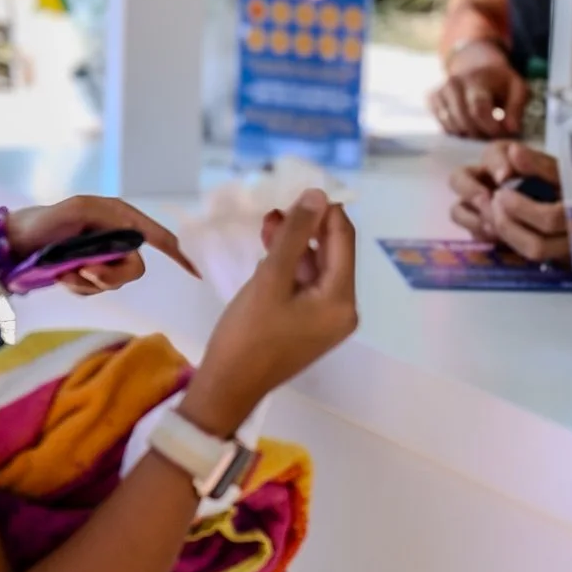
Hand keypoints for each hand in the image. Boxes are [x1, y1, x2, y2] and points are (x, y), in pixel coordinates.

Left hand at [0, 196, 195, 300]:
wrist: (12, 243)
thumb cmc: (44, 221)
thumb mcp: (78, 210)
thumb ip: (110, 219)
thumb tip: (135, 237)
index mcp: (118, 217)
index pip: (156, 236)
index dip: (177, 254)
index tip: (193, 273)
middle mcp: (114, 237)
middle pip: (134, 268)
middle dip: (110, 276)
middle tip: (84, 273)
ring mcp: (100, 256)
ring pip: (113, 282)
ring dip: (88, 282)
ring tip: (64, 273)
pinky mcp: (86, 272)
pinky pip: (94, 289)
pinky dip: (78, 287)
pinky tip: (61, 277)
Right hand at [186, 195, 358, 430]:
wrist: (228, 388)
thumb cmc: (247, 335)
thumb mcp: (270, 279)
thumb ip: (295, 235)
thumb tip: (317, 194)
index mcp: (341, 301)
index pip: (343, 240)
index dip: (325, 209)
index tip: (301, 184)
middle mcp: (343, 310)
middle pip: (333, 253)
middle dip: (307, 225)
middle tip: (277, 202)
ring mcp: (326, 320)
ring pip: (316, 267)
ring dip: (295, 243)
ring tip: (267, 221)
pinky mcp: (308, 325)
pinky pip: (305, 285)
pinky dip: (289, 265)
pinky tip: (268, 247)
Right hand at [431, 41, 528, 139]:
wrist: (476, 65)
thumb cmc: (499, 81)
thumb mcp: (517, 88)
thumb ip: (517, 108)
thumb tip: (511, 129)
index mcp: (476, 79)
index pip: (478, 108)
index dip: (490, 126)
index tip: (500, 133)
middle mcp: (453, 83)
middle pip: (464, 121)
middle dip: (481, 133)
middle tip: (493, 134)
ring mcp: (439, 91)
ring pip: (452, 126)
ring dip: (469, 134)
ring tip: (483, 128)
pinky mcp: (431, 99)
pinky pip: (443, 126)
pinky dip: (457, 132)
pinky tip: (469, 125)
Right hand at [450, 141, 569, 267]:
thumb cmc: (567, 193)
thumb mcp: (560, 176)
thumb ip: (538, 164)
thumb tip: (514, 152)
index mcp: (506, 158)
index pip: (490, 153)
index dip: (495, 163)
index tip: (506, 175)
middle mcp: (487, 179)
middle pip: (457, 178)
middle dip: (471, 191)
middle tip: (490, 201)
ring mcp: (482, 206)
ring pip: (457, 209)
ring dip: (475, 217)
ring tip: (494, 224)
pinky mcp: (486, 230)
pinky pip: (472, 233)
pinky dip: (483, 235)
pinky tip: (500, 238)